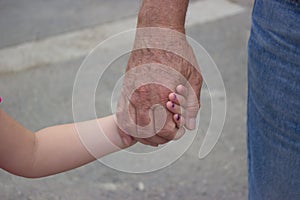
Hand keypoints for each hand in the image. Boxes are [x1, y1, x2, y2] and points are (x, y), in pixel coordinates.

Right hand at [116, 28, 202, 145]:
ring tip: (156, 133)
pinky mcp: (125, 89)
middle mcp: (142, 96)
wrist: (156, 31)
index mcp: (161, 94)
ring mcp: (130, 93)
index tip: (180, 129)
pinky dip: (128, 127)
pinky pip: (121, 115)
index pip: (164, 129)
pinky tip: (134, 133)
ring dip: (144, 135)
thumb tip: (190, 126)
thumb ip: (192, 104)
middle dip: (161, 137)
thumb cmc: (177, 52)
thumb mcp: (193, 77)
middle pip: (147, 132)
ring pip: (132, 126)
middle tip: (170, 132)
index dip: (174, 134)